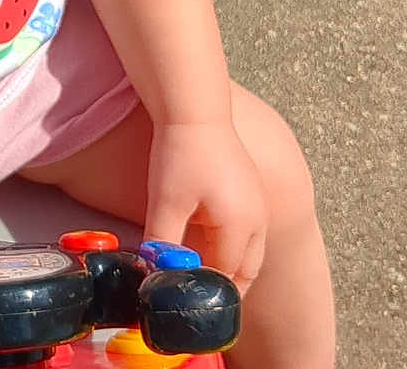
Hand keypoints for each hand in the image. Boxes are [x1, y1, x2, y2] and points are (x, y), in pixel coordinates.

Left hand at [143, 122, 267, 296]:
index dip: (207, 295)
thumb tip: (153, 272)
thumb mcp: (166, 202)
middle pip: (246, 270)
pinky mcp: (249, 187)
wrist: (194, 106)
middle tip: (199, 300)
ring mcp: (257, 202)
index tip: (186, 305)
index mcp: (241, 228)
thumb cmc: (181, 152)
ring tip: (201, 273)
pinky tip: (205, 237)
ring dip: (229, 264)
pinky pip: (246, 229)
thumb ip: (162, 242)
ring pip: (249, 250)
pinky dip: (230, 243)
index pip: (227, 278)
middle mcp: (257, 220)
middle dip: (225, 287)